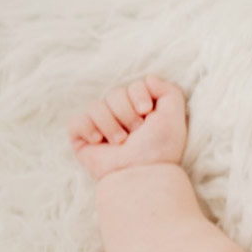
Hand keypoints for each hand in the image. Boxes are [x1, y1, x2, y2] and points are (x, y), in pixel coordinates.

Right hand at [68, 75, 188, 182]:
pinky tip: (99, 142)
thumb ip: (169, 90)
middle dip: (127, 113)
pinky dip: (88, 129)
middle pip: (114, 93)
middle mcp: (120, 116)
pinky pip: (77, 121)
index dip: (139, 97)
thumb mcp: (174, 115)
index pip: (133, 85)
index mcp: (140, 109)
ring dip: (111, 125)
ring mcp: (100, 126)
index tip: (147, 113)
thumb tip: (148, 78)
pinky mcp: (82, 138)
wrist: (141, 173)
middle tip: (136, 133)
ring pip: (96, 106)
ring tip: (120, 142)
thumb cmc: (160, 148)